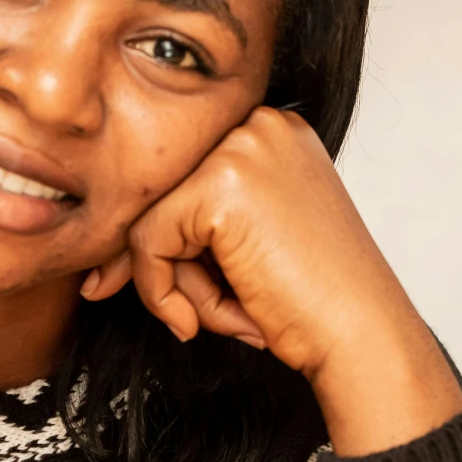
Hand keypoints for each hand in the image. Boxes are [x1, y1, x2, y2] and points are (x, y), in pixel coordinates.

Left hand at [80, 108, 461, 455]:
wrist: (361, 338)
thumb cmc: (312, 303)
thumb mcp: (247, 243)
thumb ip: (192, 226)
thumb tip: (100, 256)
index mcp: (272, 132)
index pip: (183, 177)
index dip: (167, 241)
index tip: (167, 295)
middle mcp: (259, 124)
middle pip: (160, 192)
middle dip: (161, 265)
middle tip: (188, 317)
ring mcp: (241, 148)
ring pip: (148, 218)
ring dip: (174, 283)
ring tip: (230, 314)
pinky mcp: (219, 186)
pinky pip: (146, 242)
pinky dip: (163, 291)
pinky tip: (216, 318)